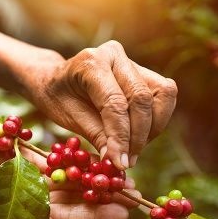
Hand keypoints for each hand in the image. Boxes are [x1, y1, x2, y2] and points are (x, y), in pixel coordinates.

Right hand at [0, 139, 138, 218]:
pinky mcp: (17, 160)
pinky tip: (90, 149)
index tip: (124, 211)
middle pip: (73, 199)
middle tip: (133, 189)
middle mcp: (29, 204)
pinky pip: (47, 157)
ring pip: (64, 177)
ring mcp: (24, 181)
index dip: (96, 216)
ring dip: (90, 173)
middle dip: (101, 194)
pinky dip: (67, 154)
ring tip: (119, 167)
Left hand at [27, 40, 177, 169]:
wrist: (54, 80)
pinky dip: (155, 121)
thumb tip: (118, 161)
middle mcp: (115, 55)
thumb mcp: (68, 118)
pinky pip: (163, 96)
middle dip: (138, 136)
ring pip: (162, 95)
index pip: (115, 103)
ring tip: (132, 151)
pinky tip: (137, 138)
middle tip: (127, 161)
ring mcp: (132, 61)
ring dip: (152, 129)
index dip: (121, 137)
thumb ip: (96, 135)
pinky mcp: (144, 72)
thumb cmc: (57, 98)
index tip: (120, 163)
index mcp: (91, 62)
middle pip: (142, 98)